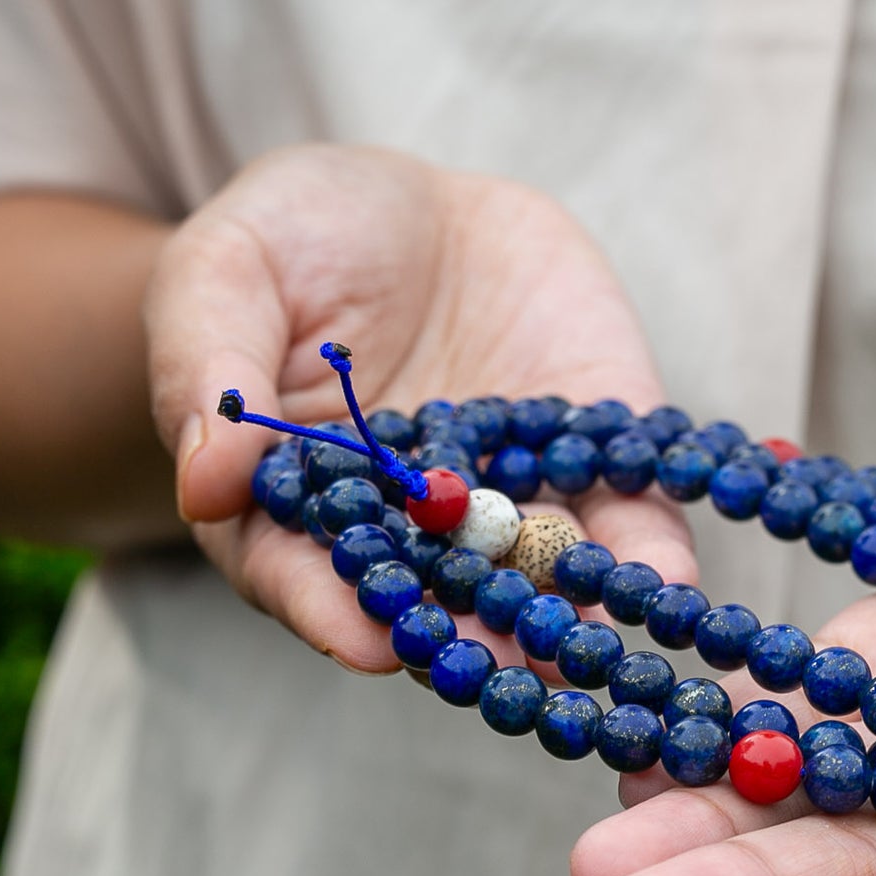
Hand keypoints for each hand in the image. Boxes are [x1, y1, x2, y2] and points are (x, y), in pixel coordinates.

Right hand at [146, 143, 691, 670]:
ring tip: (591, 648)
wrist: (414, 209)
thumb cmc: (291, 242)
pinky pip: (626, 521)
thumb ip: (211, 370)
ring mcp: (511, 507)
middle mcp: (413, 536)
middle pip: (433, 603)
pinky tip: (672, 581)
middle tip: (501, 666)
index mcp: (302, 512)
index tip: (365, 642)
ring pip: (538, 582)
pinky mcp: (593, 466)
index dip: (332, 611)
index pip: (306, 578)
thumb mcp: (228, 270)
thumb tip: (204, 480)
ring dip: (568, 620)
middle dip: (470, 639)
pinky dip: (650, 554)